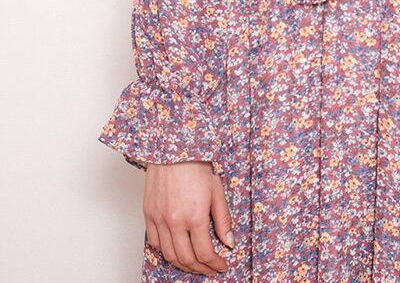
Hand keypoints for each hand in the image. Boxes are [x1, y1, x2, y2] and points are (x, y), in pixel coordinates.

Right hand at [143, 160, 233, 275]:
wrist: (173, 150)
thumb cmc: (196, 166)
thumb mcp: (217, 191)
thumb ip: (223, 219)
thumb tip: (229, 242)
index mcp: (195, 216)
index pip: (205, 252)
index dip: (215, 263)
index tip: (221, 265)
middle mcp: (175, 222)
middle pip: (187, 258)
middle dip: (201, 269)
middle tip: (210, 269)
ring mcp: (159, 220)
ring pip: (169, 255)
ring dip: (183, 265)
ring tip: (195, 265)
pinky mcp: (148, 215)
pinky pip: (154, 243)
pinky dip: (165, 252)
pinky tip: (175, 252)